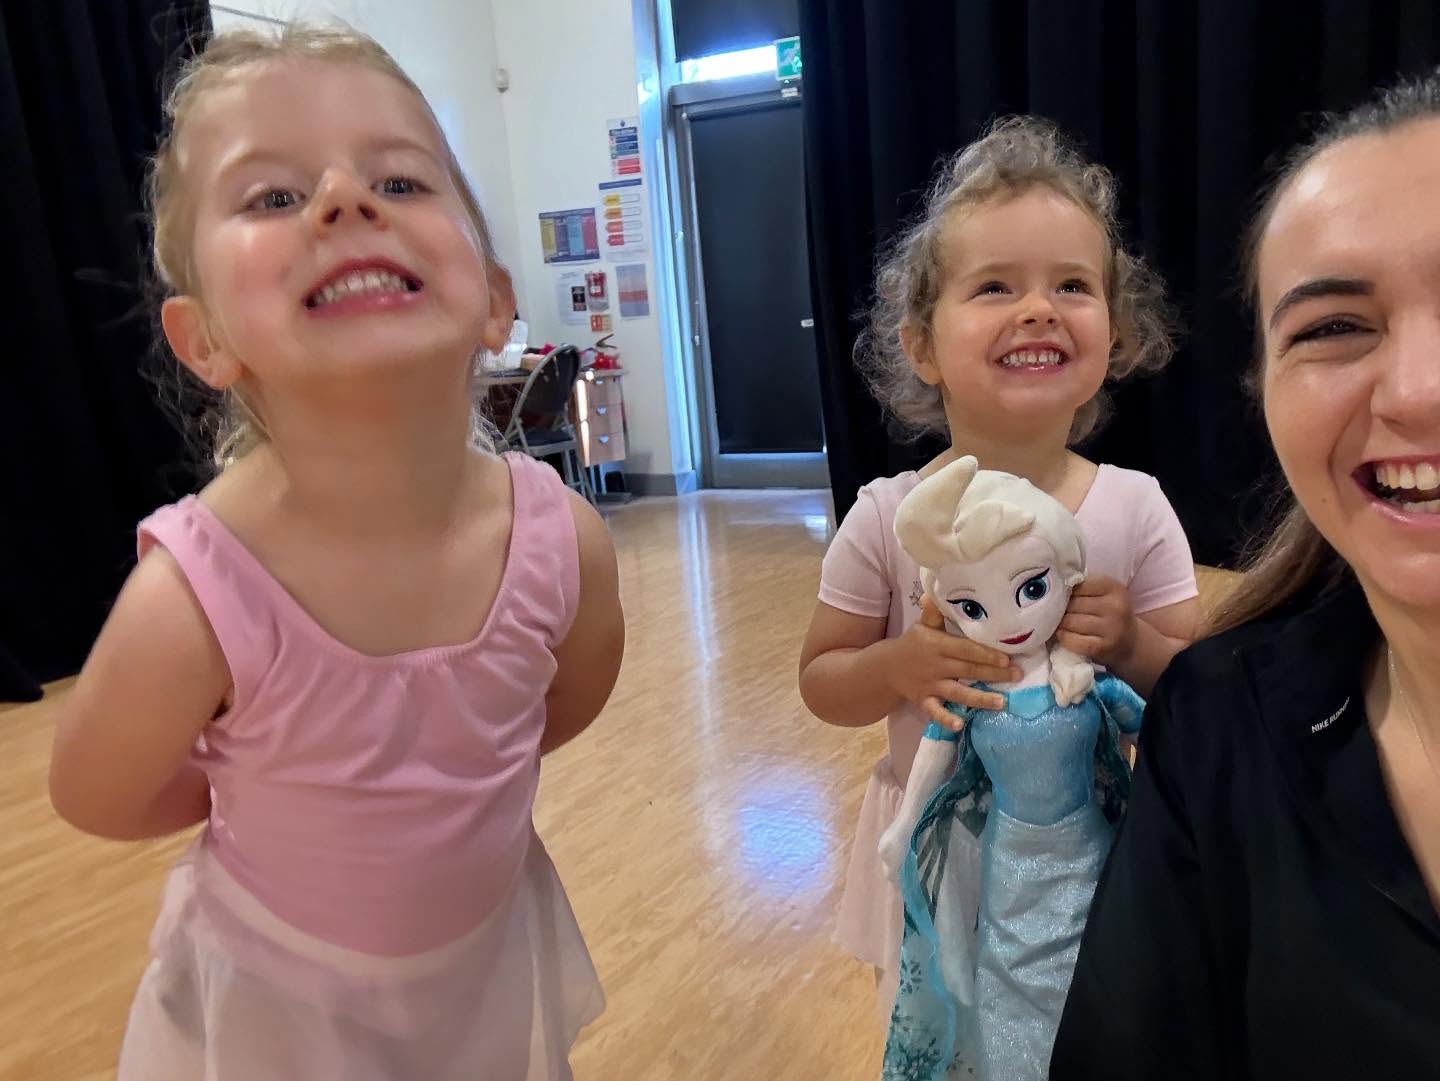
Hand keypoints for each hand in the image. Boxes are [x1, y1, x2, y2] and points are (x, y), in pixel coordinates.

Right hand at [886, 595, 1018, 727]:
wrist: (886, 669)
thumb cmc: (913, 644)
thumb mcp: (922, 625)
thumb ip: (934, 611)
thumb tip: (935, 592)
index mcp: (937, 644)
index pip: (964, 648)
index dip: (985, 653)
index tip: (1006, 657)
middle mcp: (935, 665)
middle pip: (967, 669)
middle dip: (993, 673)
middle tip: (1018, 675)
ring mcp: (930, 685)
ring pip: (957, 692)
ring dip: (979, 698)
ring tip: (1002, 703)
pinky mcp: (924, 701)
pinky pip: (936, 711)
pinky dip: (946, 719)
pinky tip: (960, 725)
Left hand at [1057, 575, 1136, 667]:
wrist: (1129, 642)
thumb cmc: (1109, 612)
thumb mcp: (1104, 593)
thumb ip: (1083, 586)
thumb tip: (1053, 588)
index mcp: (1114, 588)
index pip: (1078, 585)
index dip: (1068, 592)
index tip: (1067, 597)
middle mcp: (1115, 607)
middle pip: (1073, 604)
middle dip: (1063, 609)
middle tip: (1059, 612)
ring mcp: (1111, 629)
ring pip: (1070, 622)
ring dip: (1061, 623)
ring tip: (1061, 623)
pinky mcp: (1102, 648)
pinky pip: (1072, 640)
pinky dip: (1064, 637)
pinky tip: (1064, 635)